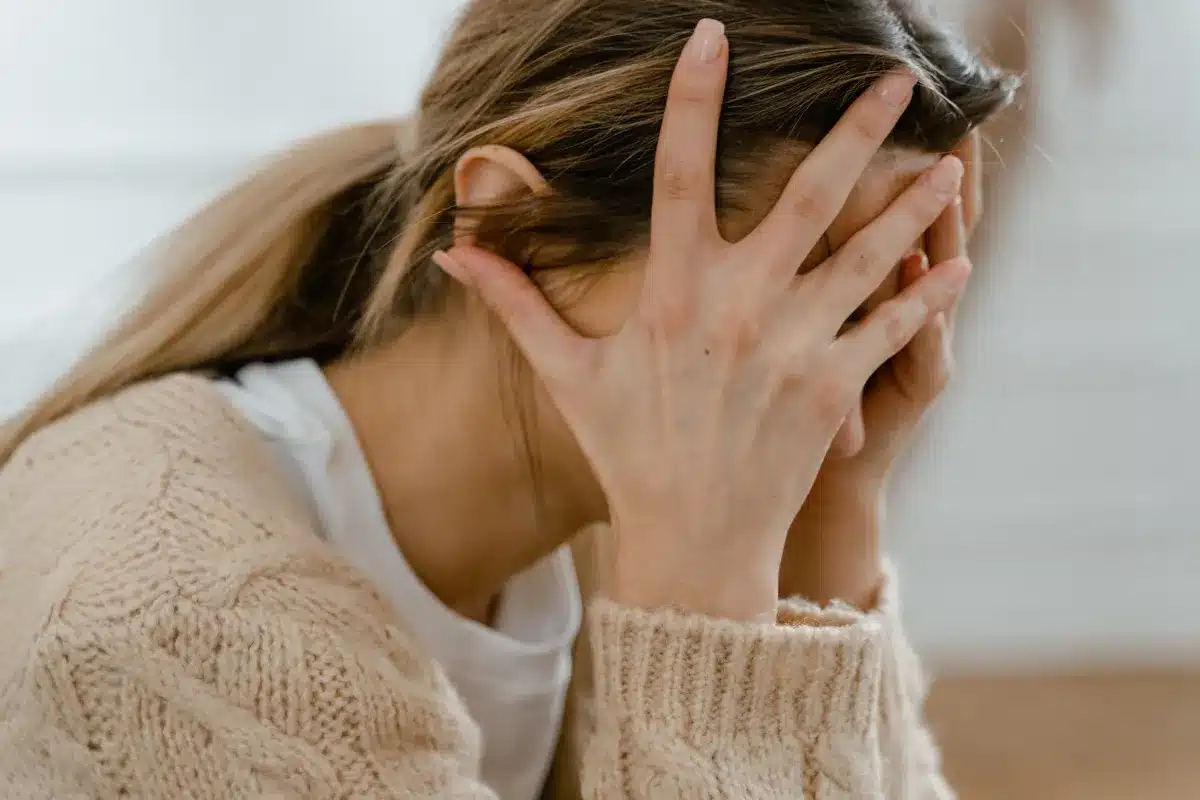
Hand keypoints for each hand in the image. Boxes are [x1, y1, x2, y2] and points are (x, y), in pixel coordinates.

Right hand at [433, 19, 966, 622]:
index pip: (680, 172)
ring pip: (869, 254)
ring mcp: (794, 347)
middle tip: (895, 75)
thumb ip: (516, 303)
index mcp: (672, 293)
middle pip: (808, 194)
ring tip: (953, 161)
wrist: (691, 540)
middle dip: (855, 129)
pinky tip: (961, 262)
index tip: (713, 36)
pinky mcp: (833, 388)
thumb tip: (452, 251)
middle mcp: (740, 308)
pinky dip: (929, 295)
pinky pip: (892, 329)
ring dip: (914, 204)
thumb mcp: (566, 373)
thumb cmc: (627, 450)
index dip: (694, 99)